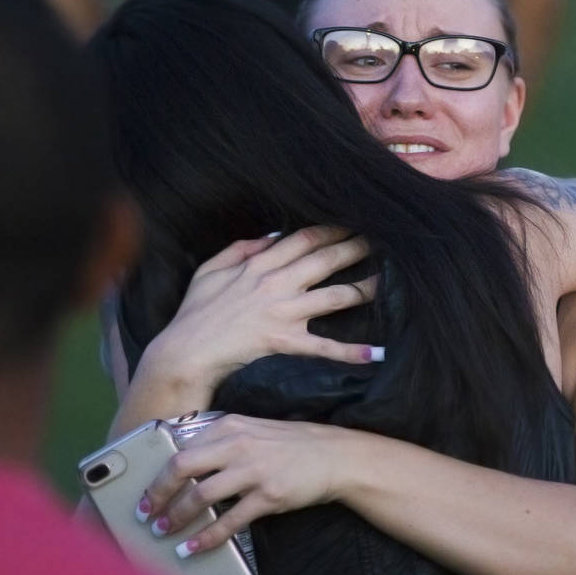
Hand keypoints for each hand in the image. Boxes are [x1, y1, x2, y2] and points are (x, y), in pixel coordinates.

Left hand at [135, 414, 346, 555]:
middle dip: (156, 493)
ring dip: (176, 517)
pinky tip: (192, 549)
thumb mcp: (252, 431)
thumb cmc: (290, 445)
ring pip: (201, 496)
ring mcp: (253, 470)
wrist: (334, 455)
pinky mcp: (268, 496)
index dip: (156, 471)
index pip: (180, 447)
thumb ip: (220, 442)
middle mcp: (237, 444)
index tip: (143, 489)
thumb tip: (184, 462)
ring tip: (162, 533)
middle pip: (181, 467)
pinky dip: (206, 538)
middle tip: (143, 513)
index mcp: (228, 425)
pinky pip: (229, 520)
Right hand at [144, 225, 379, 390]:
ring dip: (366, 288)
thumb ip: (240, 249)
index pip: (305, 238)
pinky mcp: (285, 341)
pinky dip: (349, 351)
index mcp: (260, 263)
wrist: (186, 351)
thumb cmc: (195, 312)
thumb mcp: (210, 269)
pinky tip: (374, 353)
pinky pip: (323, 345)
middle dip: (357, 247)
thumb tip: (271, 238)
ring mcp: (283, 312)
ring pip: (335, 296)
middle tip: (383, 240)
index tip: (353, 221)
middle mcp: (277, 283)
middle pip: (326, 259)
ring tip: (389, 282)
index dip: (333, 228)